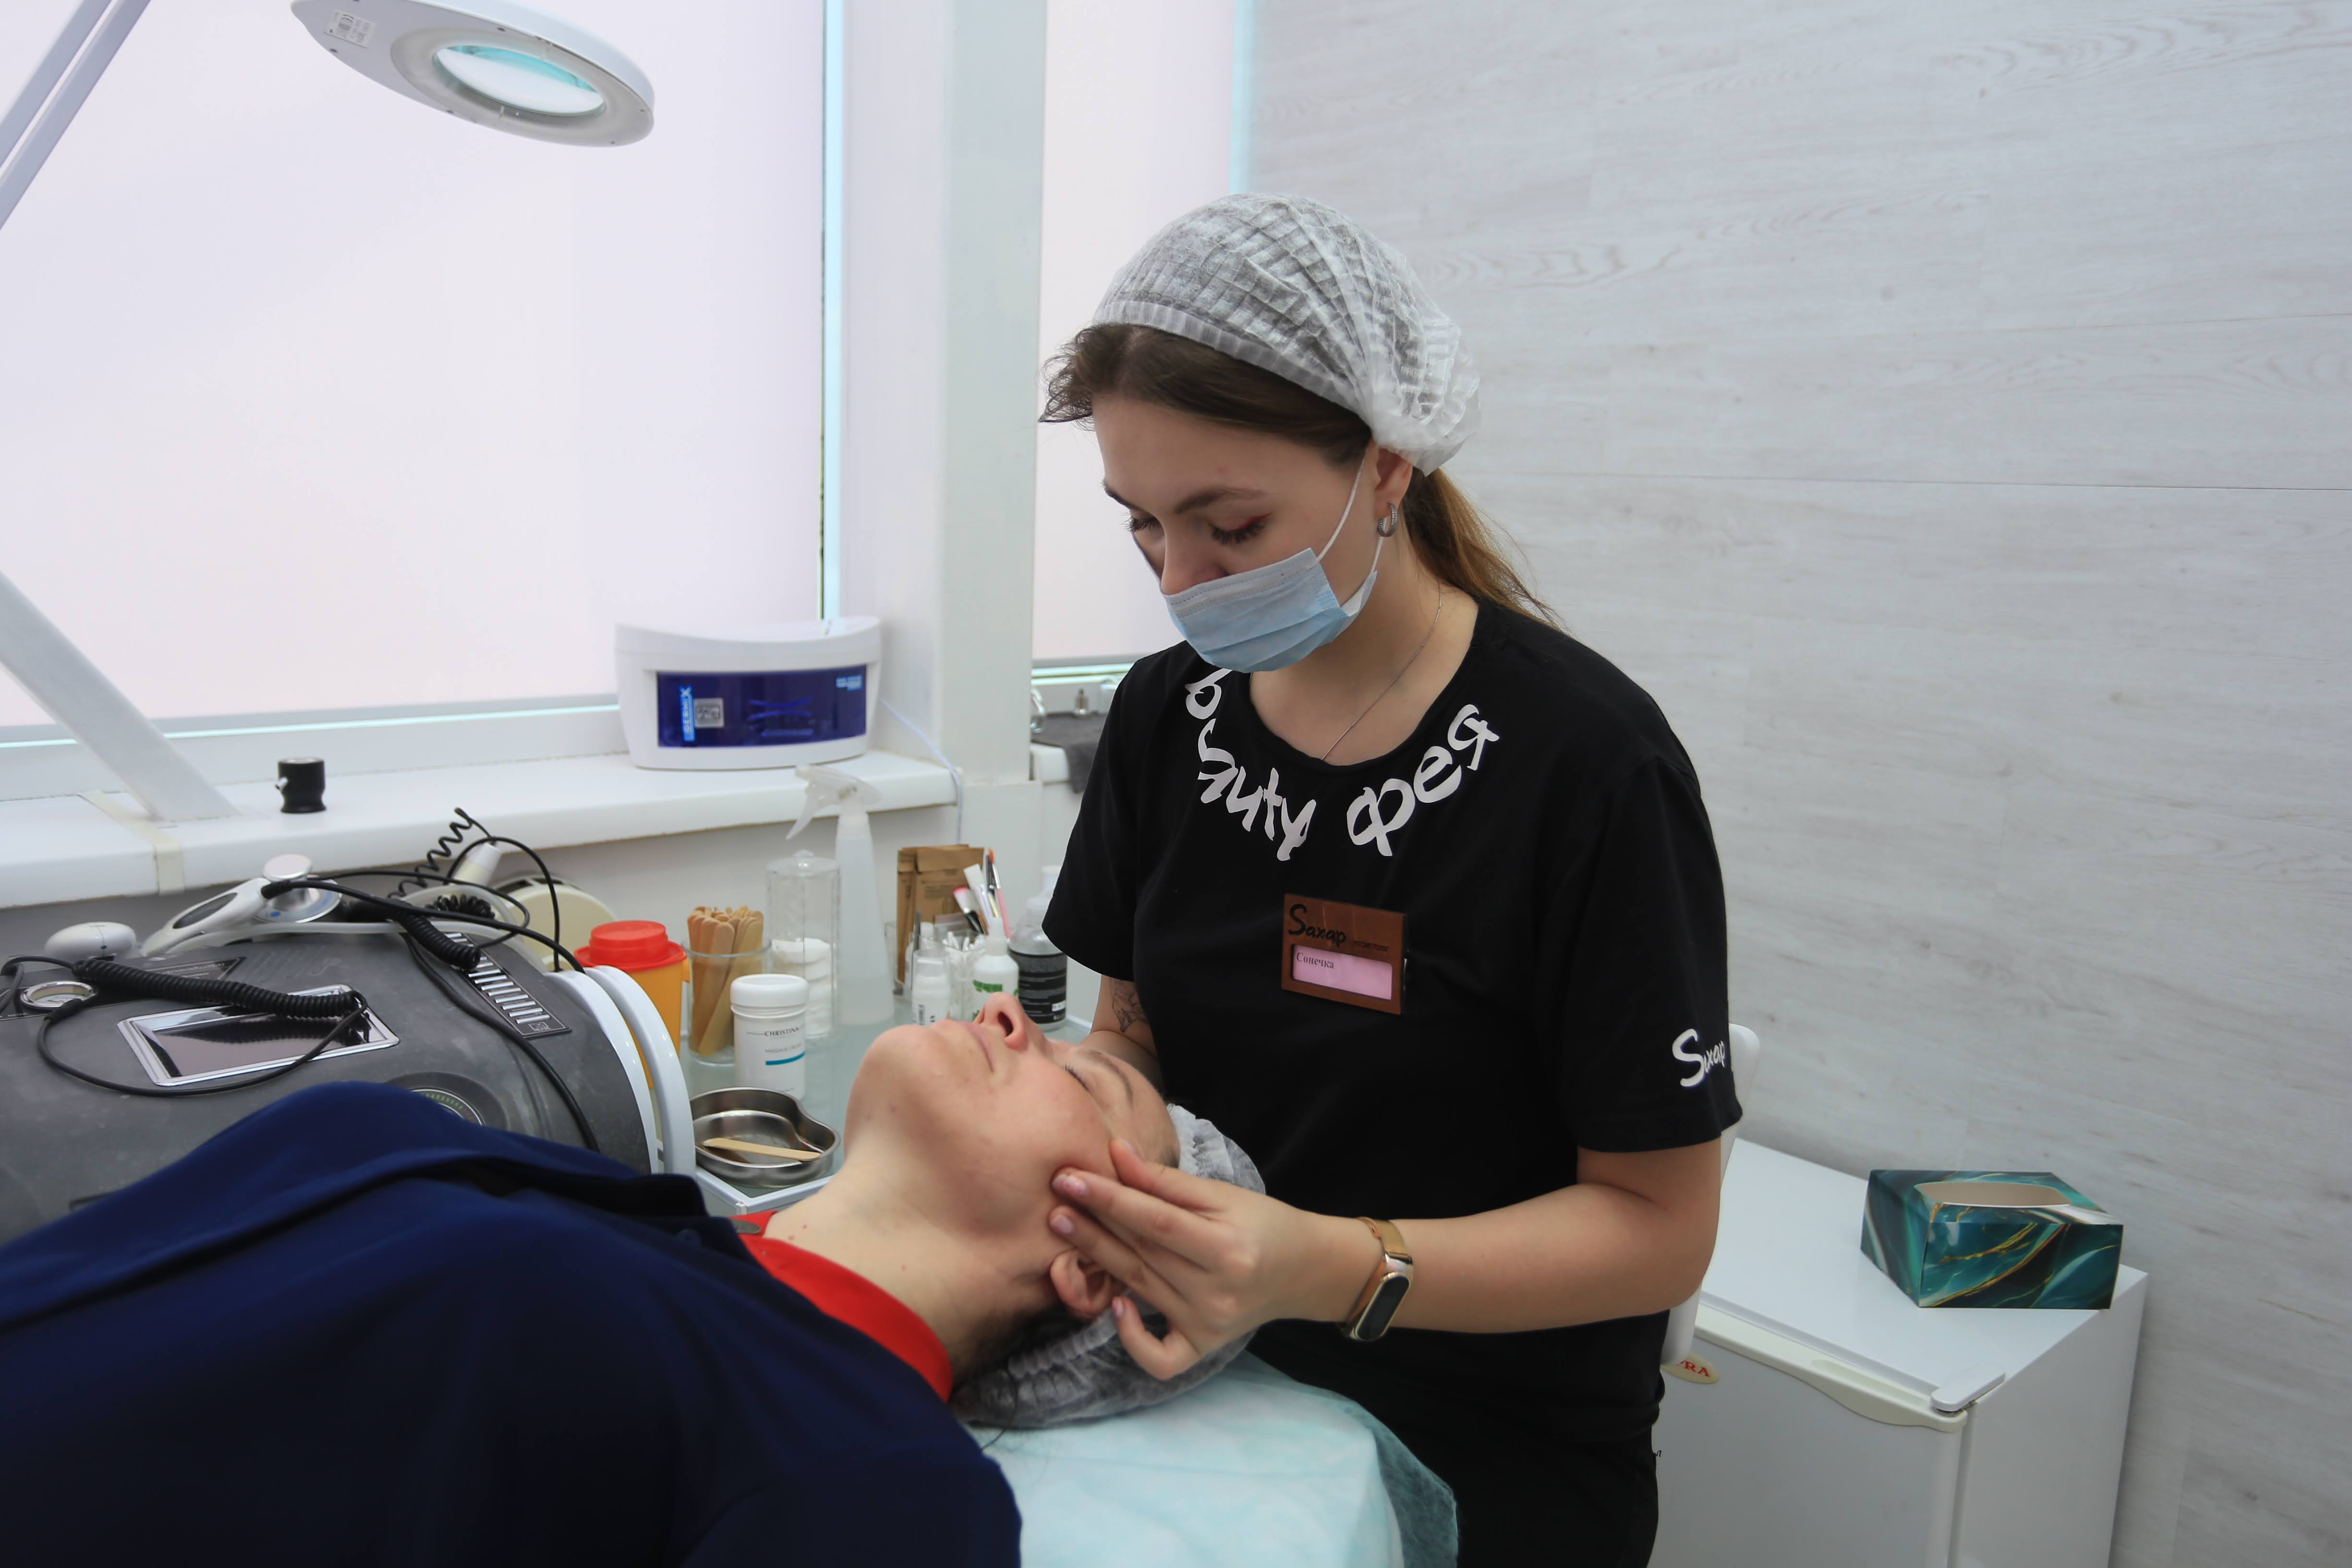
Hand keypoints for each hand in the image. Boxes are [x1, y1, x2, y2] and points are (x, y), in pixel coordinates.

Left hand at [1048, 1138, 1376, 1377]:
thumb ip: (1166, 1182)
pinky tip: (1116, 1307)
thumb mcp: (1221, 1195)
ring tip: (1064, 1228)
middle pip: (1141, 1255)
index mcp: (1227, 1249)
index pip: (1154, 1222)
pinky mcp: (1203, 1346)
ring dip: (1098, 1259)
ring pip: (1139, 1289)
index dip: (1110, 1199)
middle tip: (1054, 1201)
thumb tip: (1115, 1155)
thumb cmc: (1262, 1223)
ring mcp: (1208, 1325)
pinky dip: (1132, 1340)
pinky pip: (1159, 1357)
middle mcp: (1216, 1293)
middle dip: (1093, 1226)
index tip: (1070, 1178)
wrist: (1303, 1270)